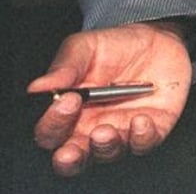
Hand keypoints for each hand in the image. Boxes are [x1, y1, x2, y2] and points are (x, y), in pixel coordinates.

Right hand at [28, 22, 191, 176]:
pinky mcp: (153, 128)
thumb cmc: (114, 47)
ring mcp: (122, 131)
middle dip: (70, 158)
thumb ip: (64, 68)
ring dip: (105, 147)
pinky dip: (142, 137)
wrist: (156, 37)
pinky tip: (140, 120)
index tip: (66, 101)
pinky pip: (144, 143)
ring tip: (104, 131)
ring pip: (108, 154)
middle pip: (73, 157)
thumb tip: (38, 87)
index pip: (51, 133)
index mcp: (68, 114)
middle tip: (71, 149)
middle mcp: (91, 129)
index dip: (53, 124)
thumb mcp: (84, 48)